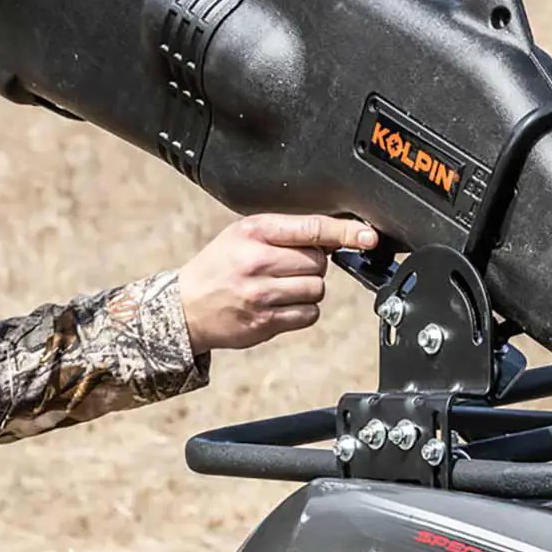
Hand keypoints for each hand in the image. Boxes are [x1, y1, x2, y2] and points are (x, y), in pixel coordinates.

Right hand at [177, 214, 379, 353]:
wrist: (184, 307)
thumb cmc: (219, 266)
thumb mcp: (243, 235)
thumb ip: (286, 232)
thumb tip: (337, 236)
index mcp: (253, 232)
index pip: (311, 228)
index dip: (345, 232)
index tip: (368, 236)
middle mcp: (257, 261)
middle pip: (319, 261)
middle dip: (313, 264)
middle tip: (287, 267)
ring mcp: (261, 295)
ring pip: (317, 289)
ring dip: (308, 288)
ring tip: (281, 286)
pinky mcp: (265, 323)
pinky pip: (309, 315)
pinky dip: (303, 310)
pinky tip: (280, 305)